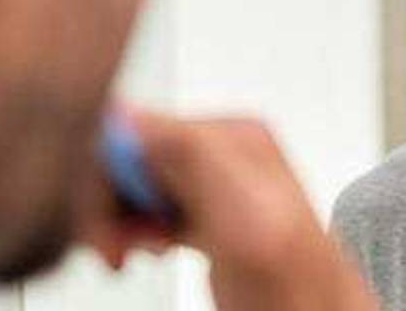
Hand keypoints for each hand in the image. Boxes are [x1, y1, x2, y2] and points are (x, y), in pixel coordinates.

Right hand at [82, 111, 376, 310]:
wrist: (307, 310)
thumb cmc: (288, 268)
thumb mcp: (236, 197)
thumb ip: (185, 148)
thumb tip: (129, 114)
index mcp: (232, 134)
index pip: (142, 128)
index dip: (110, 168)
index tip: (99, 209)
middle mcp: (223, 155)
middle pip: (135, 159)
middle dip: (112, 200)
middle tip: (110, 242)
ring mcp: (214, 189)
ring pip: (138, 190)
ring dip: (120, 221)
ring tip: (126, 250)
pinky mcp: (207, 221)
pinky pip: (152, 214)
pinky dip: (136, 233)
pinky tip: (144, 250)